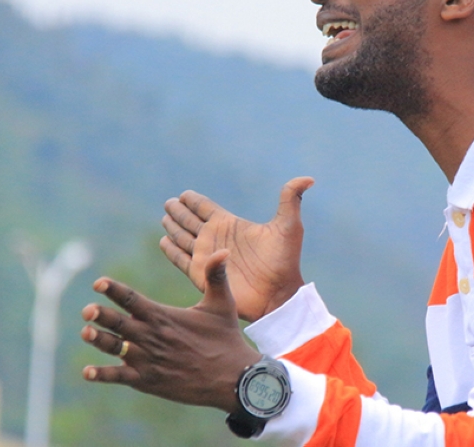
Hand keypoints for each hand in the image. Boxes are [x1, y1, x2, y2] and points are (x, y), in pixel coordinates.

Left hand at [80, 250, 260, 411]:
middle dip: (102, 315)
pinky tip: (87, 372)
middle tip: (87, 310)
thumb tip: (223, 250)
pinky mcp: (148, 381)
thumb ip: (216, 276)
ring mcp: (148, 360)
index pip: (133, 300)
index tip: (98, 282)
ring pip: (116, 348)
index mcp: (164, 317)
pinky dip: (103, 375)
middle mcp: (153, 337)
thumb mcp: (222, 304)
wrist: (233, 378)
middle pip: (121, 323)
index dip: (115, 290)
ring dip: (100, 341)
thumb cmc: (227, 339)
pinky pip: (120, 377)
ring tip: (85, 332)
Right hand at [160, 177, 313, 321]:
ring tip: (165, 217)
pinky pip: (181, 259)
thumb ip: (291, 199)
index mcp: (230, 224)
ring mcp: (207, 256)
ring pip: (183, 237)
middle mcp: (216, 238)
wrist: (278, 294)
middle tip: (169, 203)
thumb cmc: (285, 261)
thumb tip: (309, 178)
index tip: (184, 194)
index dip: (194, 200)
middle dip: (179, 211)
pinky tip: (165, 242)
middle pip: (191, 220)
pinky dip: (172, 250)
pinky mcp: (201, 274)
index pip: (205, 208)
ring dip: (173, 227)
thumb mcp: (289, 226)